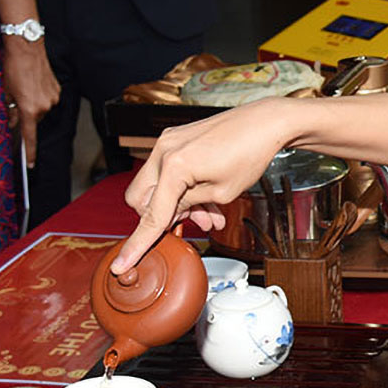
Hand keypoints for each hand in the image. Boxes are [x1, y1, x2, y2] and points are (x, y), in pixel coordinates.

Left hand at [0, 37, 60, 165]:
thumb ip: (10, 110)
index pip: (30, 136)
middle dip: (25, 116)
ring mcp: (53, 97)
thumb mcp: (4, 91)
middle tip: (14, 103)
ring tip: (23, 88)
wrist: (27, 47)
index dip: (30, 152)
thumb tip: (13, 121)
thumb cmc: (12, 67)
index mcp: (30, 109)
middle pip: (34, 120)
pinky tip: (32, 84)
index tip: (31, 164)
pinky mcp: (57, 89)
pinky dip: (40, 96)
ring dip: (32, 104)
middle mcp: (45, 106)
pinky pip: (47, 99)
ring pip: (41, 109)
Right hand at [112, 98, 299, 272]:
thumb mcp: (221, 193)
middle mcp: (165, 150)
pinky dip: (182, 188)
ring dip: (177, 205)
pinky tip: (206, 202)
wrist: (265, 123)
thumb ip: (187, 206)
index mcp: (174, 165)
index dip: (138, 244)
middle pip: (140, 198)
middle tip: (189, 223)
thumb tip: (168, 215)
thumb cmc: (250, 154)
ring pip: (155, 186)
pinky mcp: (177, 139)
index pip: (151, 214)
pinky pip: (168, 171)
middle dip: (161, 216)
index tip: (121, 265)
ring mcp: (169, 141)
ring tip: (208, 217)